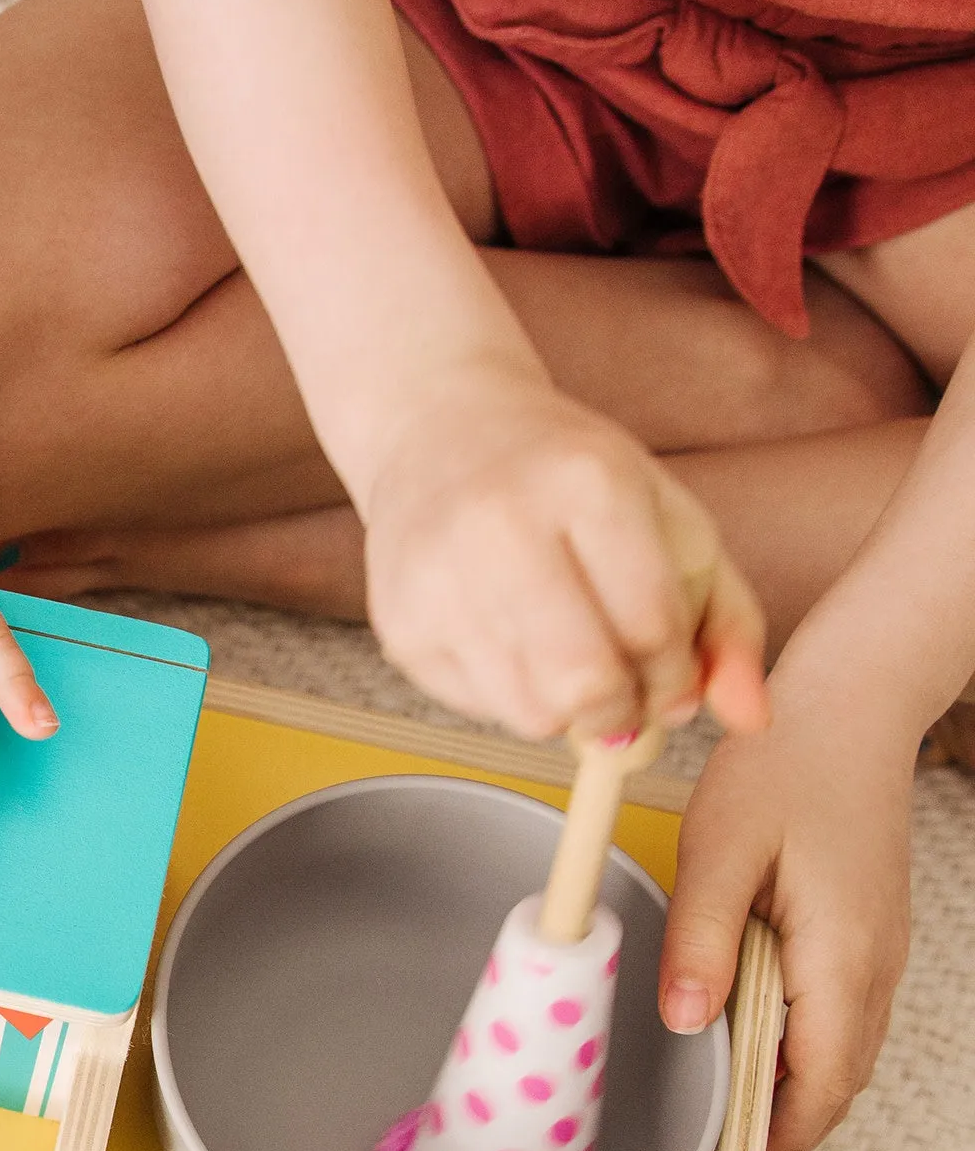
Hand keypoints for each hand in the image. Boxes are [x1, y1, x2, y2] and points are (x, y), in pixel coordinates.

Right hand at [360, 365, 769, 741]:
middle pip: (583, 682)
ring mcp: (438, 579)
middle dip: (621, 714)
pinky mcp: (399, 624)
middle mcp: (501, 526)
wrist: (437, 430)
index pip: (651, 625)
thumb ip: (726, 620)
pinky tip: (511, 647)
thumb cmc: (565, 478)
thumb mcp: (665, 519)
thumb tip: (752, 719)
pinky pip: (478, 706)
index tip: (672, 682)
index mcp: (587, 482)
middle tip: (624, 703)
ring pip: (529, 711)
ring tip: (567, 669)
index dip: (675, 677)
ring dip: (565, 713)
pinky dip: (509, 697)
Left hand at [659, 683, 914, 1150]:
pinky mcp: (862, 935)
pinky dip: (800, 1056)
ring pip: (840, 1055)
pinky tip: (750, 1057)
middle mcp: (872, 966)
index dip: (776, 1145)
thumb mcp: (722, 852)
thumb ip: (702, 939)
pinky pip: (837, 1018)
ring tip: (726, 1133)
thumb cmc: (785, 768)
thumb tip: (687, 1020)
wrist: (846, 708)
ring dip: (790, 1099)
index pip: (819, 1083)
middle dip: (779, 1137)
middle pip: (834, 1083)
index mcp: (841, 956)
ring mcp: (875, 952)